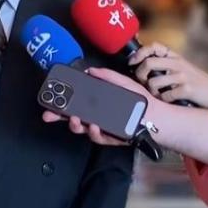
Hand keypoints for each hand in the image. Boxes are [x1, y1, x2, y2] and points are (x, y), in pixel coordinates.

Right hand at [41, 67, 159, 146]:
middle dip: (58, 116)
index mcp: (97, 103)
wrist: (157, 117)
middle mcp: (96, 116)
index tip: (50, 98)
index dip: (61, 101)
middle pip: (72, 117)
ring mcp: (102, 128)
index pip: (75, 102)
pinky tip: (95, 127)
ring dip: (75, 124)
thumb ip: (107, 76)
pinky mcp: (111, 138)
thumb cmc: (140, 100)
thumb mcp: (123, 83)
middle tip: (49, 114)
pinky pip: (99, 137)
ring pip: (82, 129)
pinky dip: (95, 132)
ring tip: (76, 119)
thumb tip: (91, 69)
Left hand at [130, 42, 207, 109]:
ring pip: (154, 82)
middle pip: (148, 63)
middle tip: (142, 84)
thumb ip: (165, 64)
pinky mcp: (188, 89)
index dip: (139, 53)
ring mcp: (183, 76)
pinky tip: (169, 101)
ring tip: (158, 95)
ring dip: (152, 92)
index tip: (132, 63)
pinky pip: (166, 95)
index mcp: (175, 57)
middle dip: (140, 75)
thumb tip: (139, 66)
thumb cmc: (196, 84)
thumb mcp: (182, 69)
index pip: (153, 46)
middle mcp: (178, 63)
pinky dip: (164, 100)